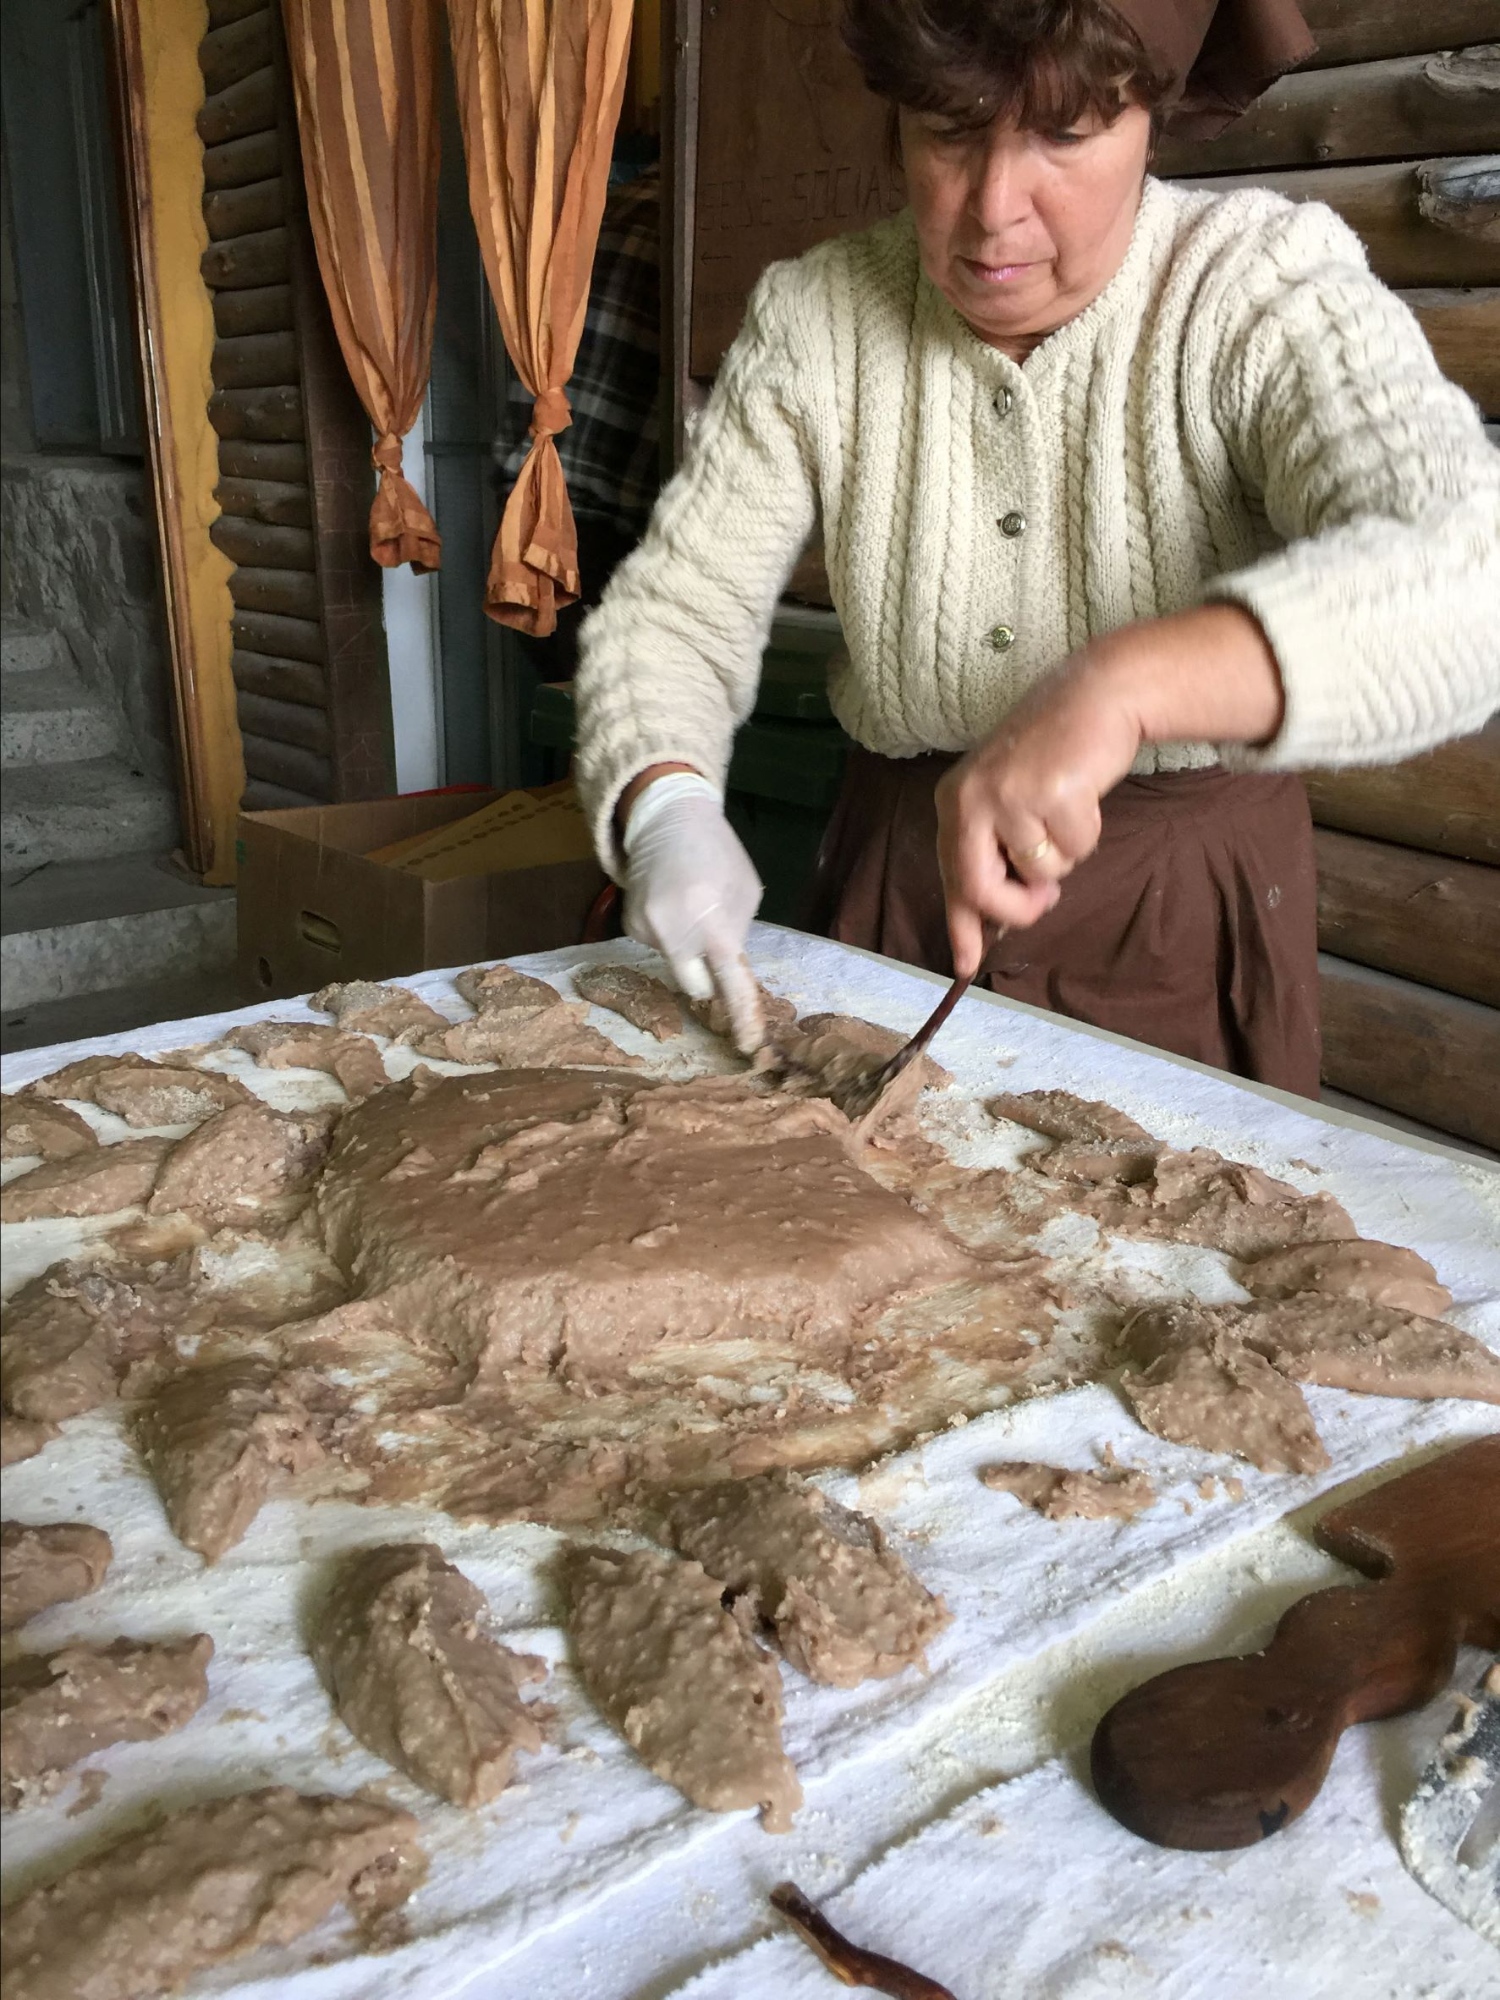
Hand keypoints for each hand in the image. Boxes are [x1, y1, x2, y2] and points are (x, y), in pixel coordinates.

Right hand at [621, 773, 765, 1050]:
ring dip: (687, 945)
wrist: (666, 818)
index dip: (741, 1014)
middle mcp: (674, 931)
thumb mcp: (744, 890)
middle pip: (695, 987)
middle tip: (712, 948)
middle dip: (707, 977)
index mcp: (712, 920)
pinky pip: (657, 945)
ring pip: (675, 962)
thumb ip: (737, 933)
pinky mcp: (628, 925)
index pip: (728, 980)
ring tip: (689, 904)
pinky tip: (669, 902)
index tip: (748, 1044)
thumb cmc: (717, 852)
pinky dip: (668, 933)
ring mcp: (646, 929)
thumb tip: (729, 970)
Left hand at [936, 606, 1283, 976]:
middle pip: (983, 890)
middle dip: (1019, 908)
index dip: (961, 926)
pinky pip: (1077, 848)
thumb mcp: (1006, 800)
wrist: (1094, 697)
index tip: (964, 966)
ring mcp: (1010, 795)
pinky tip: (1083, 793)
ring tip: (1065, 808)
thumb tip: (989, 926)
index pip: (953, 878)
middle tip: (1046, 897)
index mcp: (954, 803)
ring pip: (1041, 871)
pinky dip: (1089, 831)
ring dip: (1065, 853)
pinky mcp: (1052, 792)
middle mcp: (971, 799)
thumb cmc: (1053, 755)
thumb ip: (994, 854)